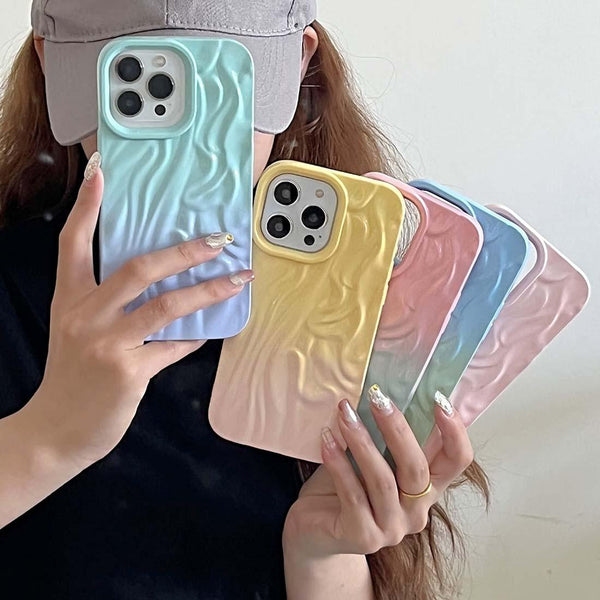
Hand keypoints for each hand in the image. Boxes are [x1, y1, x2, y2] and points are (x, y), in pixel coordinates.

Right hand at [28, 153, 253, 465]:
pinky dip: (198, 336)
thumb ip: (108, 304)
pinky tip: (215, 327)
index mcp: (70, 300)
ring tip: (240, 278)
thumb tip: (160, 281)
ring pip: (167, 305)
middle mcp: (86, 316)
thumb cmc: (72, 377)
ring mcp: (107, 344)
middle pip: (138, 268)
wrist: (55, 430)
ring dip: (209, 289)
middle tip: (218, 240)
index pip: (74, 243)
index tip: (100, 171)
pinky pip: (175, 346)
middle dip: (184, 251)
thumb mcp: (76, 330)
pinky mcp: (129, 372)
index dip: (87, 206)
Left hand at [283, 387, 472, 558]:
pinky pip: (352, 494)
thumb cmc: (348, 485)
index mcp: (427, 488)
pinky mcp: (362, 537)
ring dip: (362, 441)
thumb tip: (388, 392)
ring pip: (382, 480)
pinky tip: (327, 439)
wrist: (316, 531)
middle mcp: (416, 512)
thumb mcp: (375, 458)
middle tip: (377, 399)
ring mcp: (391, 528)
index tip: (439, 399)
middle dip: (397, 429)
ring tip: (344, 413)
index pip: (458, 461)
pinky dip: (339, 463)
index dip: (455, 432)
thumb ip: (388, 438)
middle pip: (417, 469)